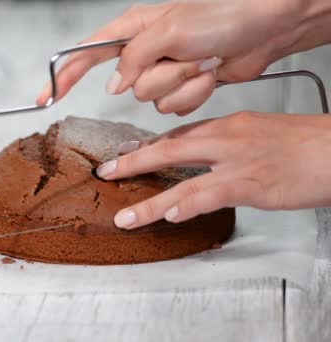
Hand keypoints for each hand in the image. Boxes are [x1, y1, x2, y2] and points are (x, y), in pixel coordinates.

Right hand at [36, 0, 315, 114]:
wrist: (264, 30)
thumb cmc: (223, 15)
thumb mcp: (169, 31)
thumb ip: (132, 60)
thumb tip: (114, 86)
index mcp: (132, 29)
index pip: (85, 55)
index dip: (62, 77)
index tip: (45, 96)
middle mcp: (144, 53)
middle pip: (127, 87)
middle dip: (160, 78)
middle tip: (186, 57)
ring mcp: (163, 73)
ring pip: (152, 102)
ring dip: (182, 86)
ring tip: (203, 61)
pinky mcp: (181, 89)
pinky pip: (174, 109)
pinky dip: (195, 95)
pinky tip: (209, 73)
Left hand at [95, 112, 330, 228]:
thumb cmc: (308, 144)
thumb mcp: (262, 134)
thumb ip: (230, 145)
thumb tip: (209, 160)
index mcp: (229, 125)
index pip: (180, 133)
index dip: (150, 145)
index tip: (129, 151)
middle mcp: (226, 138)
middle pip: (169, 148)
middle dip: (133, 161)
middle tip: (107, 171)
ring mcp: (236, 161)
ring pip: (182, 179)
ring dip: (150, 201)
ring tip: (126, 216)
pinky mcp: (252, 183)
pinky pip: (210, 194)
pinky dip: (187, 206)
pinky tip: (170, 216)